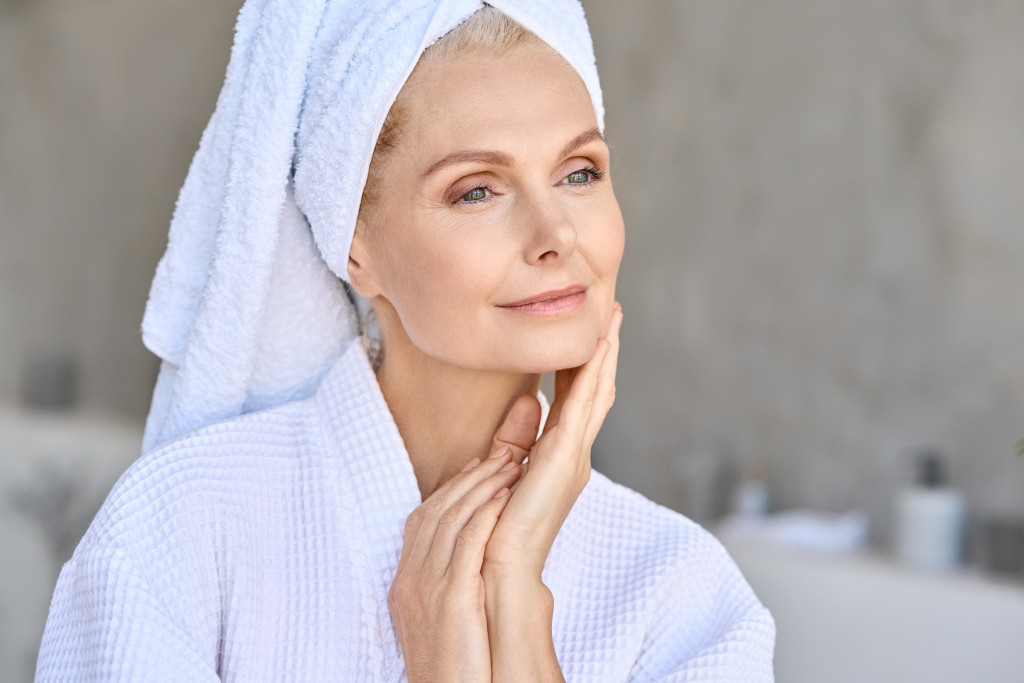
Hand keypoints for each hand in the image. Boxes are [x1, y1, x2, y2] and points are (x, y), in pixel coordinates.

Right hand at [388, 447, 522, 682]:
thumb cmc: (449, 670)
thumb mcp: (439, 622)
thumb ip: (448, 588)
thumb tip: (467, 569)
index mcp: (405, 584)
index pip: (422, 520)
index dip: (449, 490)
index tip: (473, 469)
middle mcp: (411, 580)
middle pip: (436, 510)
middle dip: (470, 479)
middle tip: (500, 455)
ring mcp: (427, 587)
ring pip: (452, 519)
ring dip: (483, 487)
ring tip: (511, 466)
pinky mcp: (452, 599)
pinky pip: (468, 543)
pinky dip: (485, 515)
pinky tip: (504, 497)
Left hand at [484, 302, 622, 576]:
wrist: (498, 568)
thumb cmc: (496, 527)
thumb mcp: (504, 470)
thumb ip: (515, 437)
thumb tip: (526, 400)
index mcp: (558, 459)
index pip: (574, 400)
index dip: (582, 364)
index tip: (586, 331)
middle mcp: (573, 455)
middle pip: (594, 391)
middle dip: (602, 350)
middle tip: (610, 311)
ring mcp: (573, 456)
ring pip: (595, 392)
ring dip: (603, 353)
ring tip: (610, 317)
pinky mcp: (565, 458)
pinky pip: (582, 406)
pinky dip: (592, 374)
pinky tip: (597, 347)